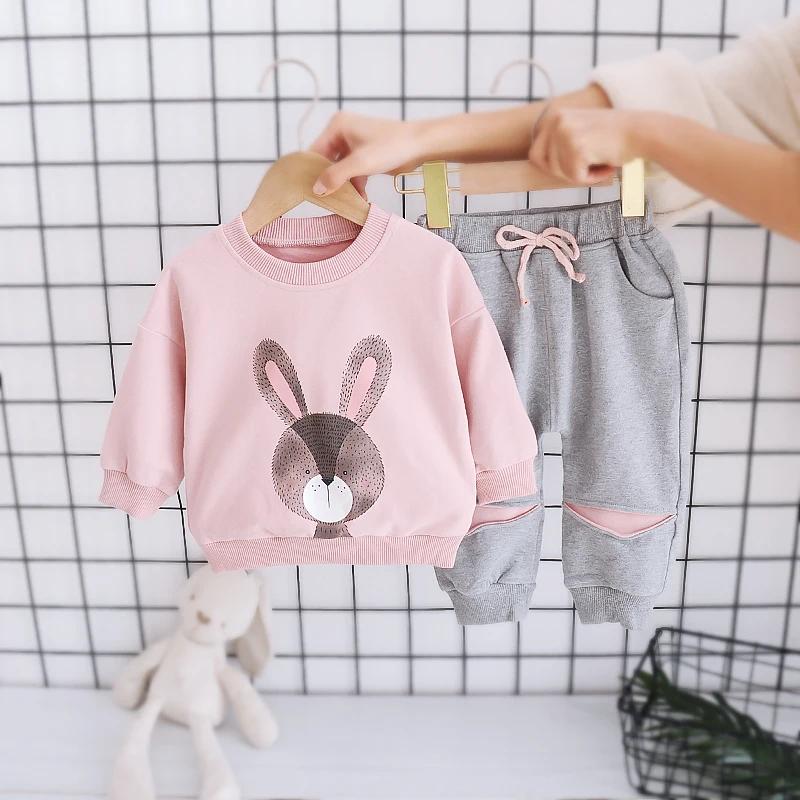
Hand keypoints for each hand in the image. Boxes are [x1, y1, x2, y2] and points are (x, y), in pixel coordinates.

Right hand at [309, 111, 425, 197]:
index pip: (315, 151)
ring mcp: (355, 145)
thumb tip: (316, 189)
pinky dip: (355, 186)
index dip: (313, 171)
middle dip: (330, 181)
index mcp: (337, 126)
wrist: (420, 146)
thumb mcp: (360, 163)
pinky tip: (360, 199)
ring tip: (345, 202)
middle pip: (327, 162)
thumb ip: (336, 176)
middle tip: (327, 200)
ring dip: (344, 187)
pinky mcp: (365, 157)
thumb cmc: (391, 146)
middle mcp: (343, 133)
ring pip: (341, 170)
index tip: (310, 191)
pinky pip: (353, 173)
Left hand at [528, 106, 646, 184]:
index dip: (553, 167)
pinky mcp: (576, 147)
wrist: (642, 132)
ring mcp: (565, 133)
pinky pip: (575, 177)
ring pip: (560, 173)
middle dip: (566, 172)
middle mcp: (557, 121)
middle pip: (545, 166)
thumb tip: (535, 162)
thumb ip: (558, 142)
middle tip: (589, 164)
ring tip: (601, 161)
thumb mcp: (579, 130)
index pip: (535, 154)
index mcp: (555, 116)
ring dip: (581, 175)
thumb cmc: (614, 137)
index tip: (574, 164)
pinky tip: (606, 165)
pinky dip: (592, 178)